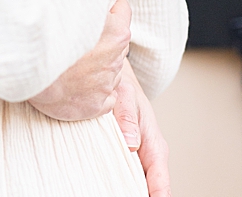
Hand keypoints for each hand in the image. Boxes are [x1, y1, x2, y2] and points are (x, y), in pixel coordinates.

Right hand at [29, 0, 130, 120]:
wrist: (22, 70)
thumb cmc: (46, 28)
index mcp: (117, 31)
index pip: (119, 9)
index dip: (101, 5)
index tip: (82, 6)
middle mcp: (117, 59)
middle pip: (112, 38)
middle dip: (96, 33)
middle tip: (69, 28)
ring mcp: (106, 84)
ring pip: (104, 66)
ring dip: (90, 60)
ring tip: (65, 54)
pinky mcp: (96, 105)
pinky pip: (99, 93)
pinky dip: (88, 87)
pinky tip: (69, 78)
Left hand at [111, 60, 169, 195]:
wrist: (119, 79)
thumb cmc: (123, 87)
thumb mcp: (125, 97)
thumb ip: (127, 119)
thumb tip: (131, 145)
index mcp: (154, 146)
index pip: (161, 182)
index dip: (157, 196)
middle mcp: (150, 155)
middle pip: (150, 188)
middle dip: (139, 195)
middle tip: (118, 194)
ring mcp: (139, 157)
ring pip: (137, 183)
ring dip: (126, 189)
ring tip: (108, 191)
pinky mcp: (127, 154)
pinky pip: (125, 173)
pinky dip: (117, 181)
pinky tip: (104, 186)